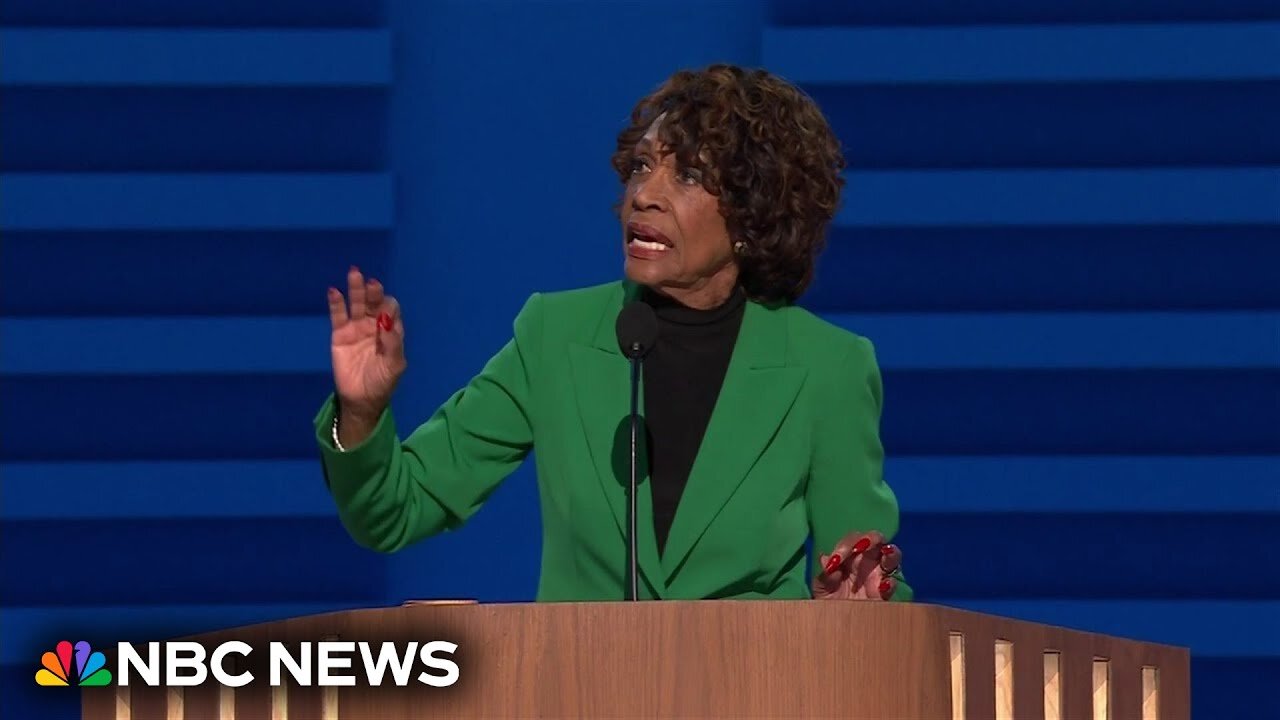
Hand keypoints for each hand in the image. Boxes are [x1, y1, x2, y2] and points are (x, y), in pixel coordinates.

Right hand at [328, 266, 406, 425]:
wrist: (361, 399)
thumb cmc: (382, 382)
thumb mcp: (394, 366)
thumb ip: (393, 343)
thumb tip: (386, 321)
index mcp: (391, 331)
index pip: (392, 311)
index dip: (389, 308)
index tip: (385, 314)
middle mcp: (374, 325)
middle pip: (374, 303)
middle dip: (374, 293)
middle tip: (372, 284)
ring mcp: (356, 328)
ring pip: (357, 304)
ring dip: (356, 289)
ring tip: (355, 274)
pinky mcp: (340, 333)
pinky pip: (338, 315)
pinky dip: (336, 303)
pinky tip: (334, 291)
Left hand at [812, 530, 900, 600]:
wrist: (836, 627)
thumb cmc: (828, 602)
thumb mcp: (820, 589)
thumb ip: (824, 575)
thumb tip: (828, 560)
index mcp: (849, 557)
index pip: (852, 540)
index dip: (847, 544)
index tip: (838, 558)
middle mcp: (866, 562)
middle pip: (876, 541)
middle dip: (873, 538)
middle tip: (865, 545)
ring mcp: (877, 576)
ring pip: (892, 557)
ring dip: (891, 552)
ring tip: (886, 554)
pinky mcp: (884, 594)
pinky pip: (892, 584)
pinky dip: (890, 582)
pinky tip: (882, 586)